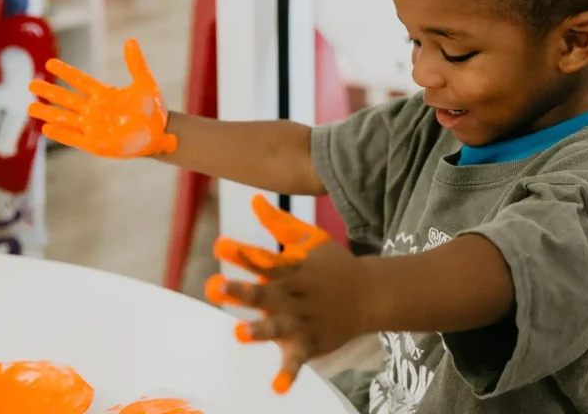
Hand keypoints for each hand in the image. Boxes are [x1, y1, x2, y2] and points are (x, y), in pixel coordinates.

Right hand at [27, 39, 176, 157]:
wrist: (161, 134)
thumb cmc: (153, 109)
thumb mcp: (146, 85)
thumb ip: (137, 65)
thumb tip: (131, 41)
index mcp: (105, 94)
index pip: (81, 81)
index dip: (66, 72)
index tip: (50, 62)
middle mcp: (95, 109)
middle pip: (67, 99)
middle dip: (50, 92)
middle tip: (31, 84)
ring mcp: (94, 127)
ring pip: (66, 118)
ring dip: (49, 113)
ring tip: (30, 107)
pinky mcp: (95, 144)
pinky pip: (74, 138)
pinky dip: (61, 133)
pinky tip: (45, 129)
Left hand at [205, 195, 372, 394]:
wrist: (373, 295)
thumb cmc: (336, 266)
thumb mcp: (311, 240)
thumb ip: (279, 224)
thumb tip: (253, 200)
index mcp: (293, 270)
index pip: (265, 260)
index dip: (243, 253)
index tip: (220, 245)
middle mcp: (296, 296)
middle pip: (267, 293)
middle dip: (241, 290)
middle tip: (214, 286)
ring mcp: (304, 322)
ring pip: (280, 327)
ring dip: (260, 330)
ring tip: (238, 334)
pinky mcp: (311, 344)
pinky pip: (298, 360)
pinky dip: (289, 373)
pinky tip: (275, 388)